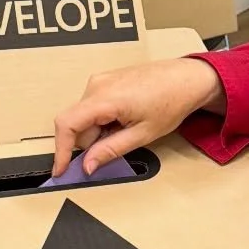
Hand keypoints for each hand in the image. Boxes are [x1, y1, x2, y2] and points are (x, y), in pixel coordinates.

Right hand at [53, 58, 224, 175]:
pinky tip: (126, 119)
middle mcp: (96, 85)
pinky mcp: (105, 80)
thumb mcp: (142, 134)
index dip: (61, 151)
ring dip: (100, 131)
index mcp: (104, 98)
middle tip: (119, 144)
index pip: (67, 125)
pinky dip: (104, 120)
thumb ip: (110, 150)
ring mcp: (100, 80)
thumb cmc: (172, 100)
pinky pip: (93, 107)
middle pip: (77, 124)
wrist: (187, 78)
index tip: (61, 169)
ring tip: (128, 127)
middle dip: (91, 142)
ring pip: (85, 117)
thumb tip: (88, 165)